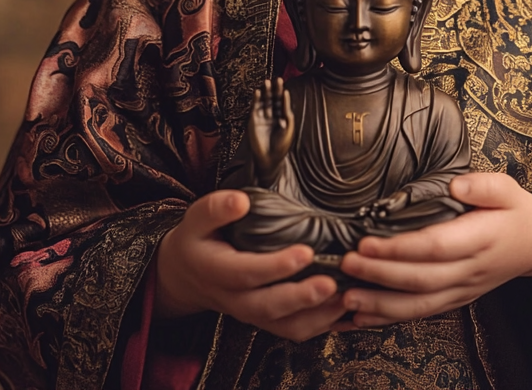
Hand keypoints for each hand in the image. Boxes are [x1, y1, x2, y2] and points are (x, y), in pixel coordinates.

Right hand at [155, 189, 343, 340]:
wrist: (186, 276)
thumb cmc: (197, 241)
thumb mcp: (197, 219)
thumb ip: (216, 209)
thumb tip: (241, 201)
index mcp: (217, 272)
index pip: (248, 273)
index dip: (276, 266)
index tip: (305, 252)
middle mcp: (235, 299)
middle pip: (269, 307)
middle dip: (301, 298)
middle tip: (330, 283)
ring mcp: (251, 313)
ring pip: (284, 326)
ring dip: (317, 316)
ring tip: (345, 298)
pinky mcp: (267, 319)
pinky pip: (293, 330)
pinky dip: (321, 324)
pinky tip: (344, 309)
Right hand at [248, 77, 294, 185]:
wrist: (269, 158)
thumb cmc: (281, 145)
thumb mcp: (288, 127)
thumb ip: (287, 111)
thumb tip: (286, 96)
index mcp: (282, 117)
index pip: (282, 102)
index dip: (282, 93)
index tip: (283, 85)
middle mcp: (272, 115)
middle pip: (273, 99)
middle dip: (275, 90)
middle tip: (277, 79)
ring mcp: (263, 118)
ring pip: (264, 102)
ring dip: (266, 92)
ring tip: (267, 82)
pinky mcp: (254, 121)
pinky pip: (255, 108)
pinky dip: (256, 100)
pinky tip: (258, 92)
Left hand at [337, 172, 531, 327]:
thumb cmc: (517, 212)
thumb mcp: (508, 189)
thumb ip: (483, 186)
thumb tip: (455, 186)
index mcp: (481, 240)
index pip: (436, 247)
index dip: (400, 248)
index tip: (367, 241)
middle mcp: (470, 271)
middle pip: (421, 279)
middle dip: (380, 275)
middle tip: (346, 265)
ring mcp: (463, 290)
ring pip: (419, 305)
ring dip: (380, 304)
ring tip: (347, 298)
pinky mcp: (457, 299)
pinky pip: (422, 313)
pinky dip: (390, 318)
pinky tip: (363, 317)